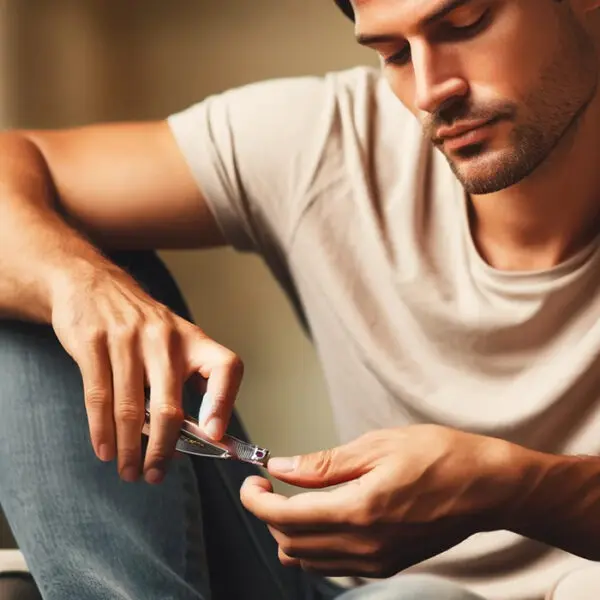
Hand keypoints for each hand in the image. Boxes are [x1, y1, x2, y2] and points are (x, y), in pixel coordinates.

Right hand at [51, 260, 242, 483]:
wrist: (93, 284)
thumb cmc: (141, 324)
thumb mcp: (176, 341)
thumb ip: (188, 381)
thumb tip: (203, 436)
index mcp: (193, 340)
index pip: (226, 367)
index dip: (224, 403)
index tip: (215, 437)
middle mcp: (165, 338)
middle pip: (170, 406)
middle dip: (164, 450)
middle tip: (155, 476)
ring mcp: (127, 339)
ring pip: (131, 409)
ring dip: (130, 449)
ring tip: (130, 472)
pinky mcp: (93, 343)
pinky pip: (98, 397)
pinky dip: (101, 431)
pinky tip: (105, 450)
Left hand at [241, 425, 521, 577]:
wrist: (487, 487)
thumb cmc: (438, 456)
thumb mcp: (377, 445)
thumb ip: (324, 464)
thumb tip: (283, 467)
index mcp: (358, 510)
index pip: (286, 517)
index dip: (257, 501)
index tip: (250, 483)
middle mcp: (364, 545)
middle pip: (291, 543)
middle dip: (268, 514)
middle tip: (268, 485)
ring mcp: (376, 561)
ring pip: (309, 560)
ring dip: (289, 532)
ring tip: (290, 500)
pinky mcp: (387, 565)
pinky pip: (334, 565)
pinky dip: (314, 546)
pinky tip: (319, 519)